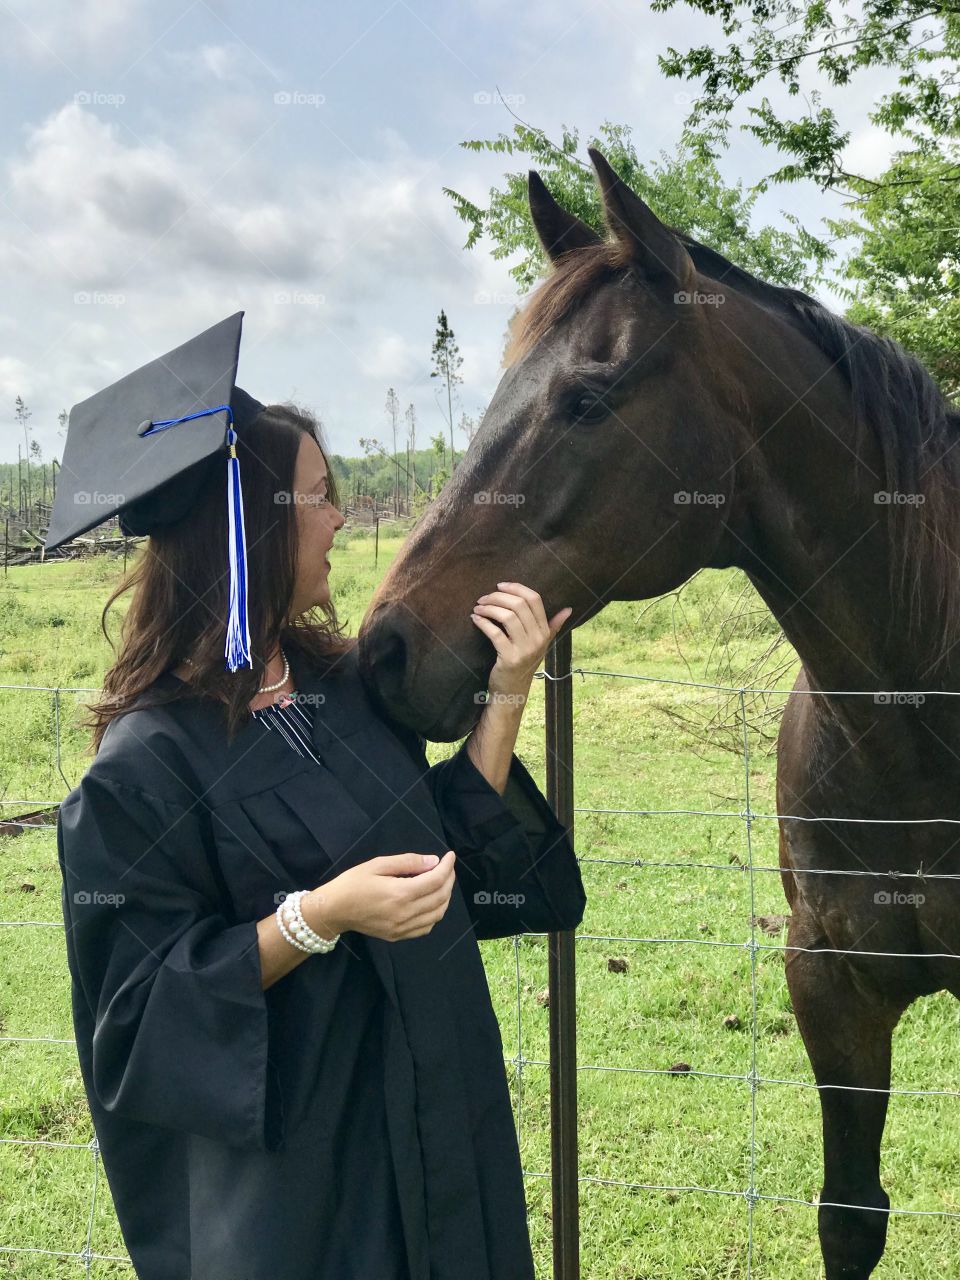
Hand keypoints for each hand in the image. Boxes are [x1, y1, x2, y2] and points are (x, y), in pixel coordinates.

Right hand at [306, 851, 456, 942]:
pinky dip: (435, 913)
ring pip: (437, 914)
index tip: (450, 855)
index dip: (447, 866)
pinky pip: (426, 927)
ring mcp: (402, 928)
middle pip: (440, 897)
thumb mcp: (378, 864)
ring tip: (442, 882)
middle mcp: (405, 913)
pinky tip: (430, 902)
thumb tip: (433, 861)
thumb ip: (408, 862)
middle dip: (449, 879)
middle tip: (447, 867)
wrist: (334, 910)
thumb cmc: (353, 883)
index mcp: (400, 893)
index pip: (435, 880)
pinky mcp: (398, 936)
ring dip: (445, 897)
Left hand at [470, 582, 571, 699]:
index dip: (516, 588)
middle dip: (498, 597)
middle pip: (519, 605)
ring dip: (489, 608)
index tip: (500, 586)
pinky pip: (495, 633)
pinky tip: (475, 619)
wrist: (513, 690)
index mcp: (545, 631)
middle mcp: (538, 639)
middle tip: (483, 598)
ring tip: (478, 608)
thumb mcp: (542, 645)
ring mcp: (524, 649)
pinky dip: (483, 622)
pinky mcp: (509, 658)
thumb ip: (553, 626)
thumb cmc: (524, 664)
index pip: (535, 599)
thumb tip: (568, 609)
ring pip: (507, 616)